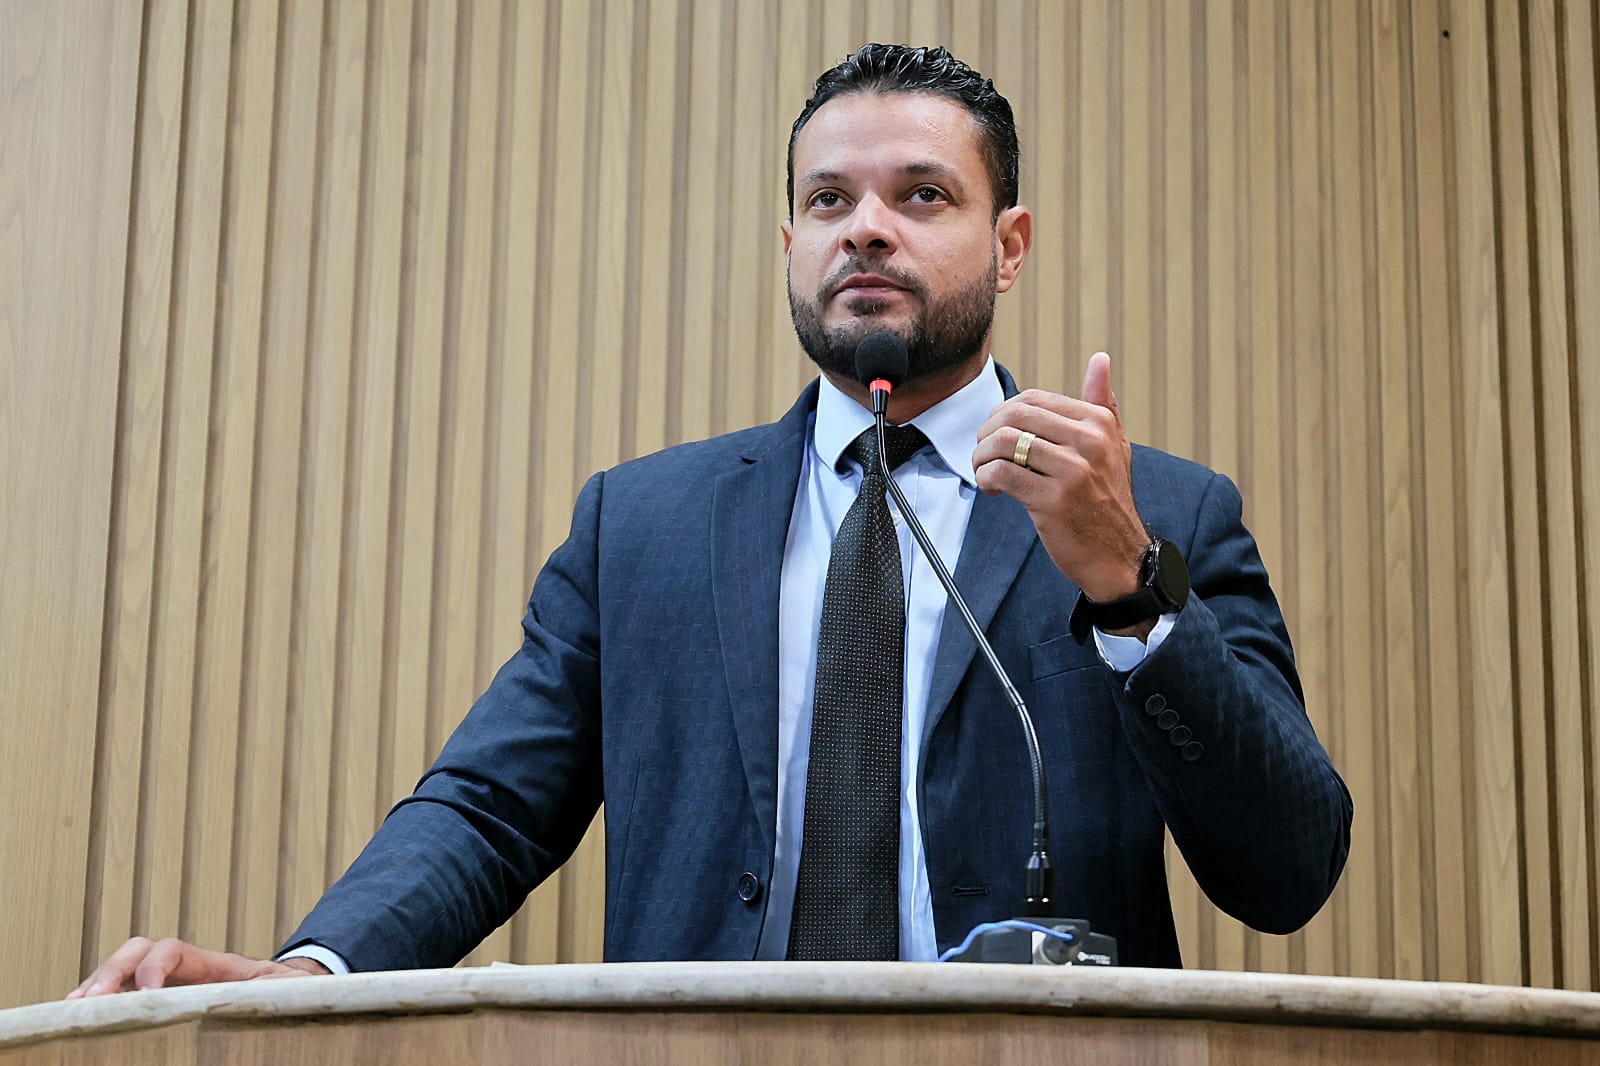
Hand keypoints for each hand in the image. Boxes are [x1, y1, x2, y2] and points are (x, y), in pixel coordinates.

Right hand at [66, 936, 326, 997]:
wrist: (290, 993)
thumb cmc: (287, 991)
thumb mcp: (285, 988)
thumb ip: (274, 988)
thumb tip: (272, 992)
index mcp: (215, 963)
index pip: (173, 949)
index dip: (154, 967)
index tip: (147, 996)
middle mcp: (186, 968)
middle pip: (138, 952)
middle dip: (112, 971)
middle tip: (92, 1001)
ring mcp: (170, 982)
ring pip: (124, 971)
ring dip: (98, 985)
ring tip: (73, 1009)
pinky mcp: (161, 1001)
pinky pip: (124, 994)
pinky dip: (102, 1001)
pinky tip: (80, 1017)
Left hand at [974, 352, 1149, 605]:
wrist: (1118, 556)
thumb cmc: (1108, 501)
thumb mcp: (1114, 446)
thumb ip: (1103, 403)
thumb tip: (1100, 359)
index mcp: (1099, 423)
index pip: (1034, 399)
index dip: (1004, 414)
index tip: (998, 435)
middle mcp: (1089, 442)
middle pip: (1015, 416)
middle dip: (987, 432)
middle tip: (983, 451)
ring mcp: (1072, 471)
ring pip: (1004, 443)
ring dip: (981, 456)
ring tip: (983, 470)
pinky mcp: (1053, 500)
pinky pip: (1002, 474)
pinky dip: (985, 478)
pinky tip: (990, 488)